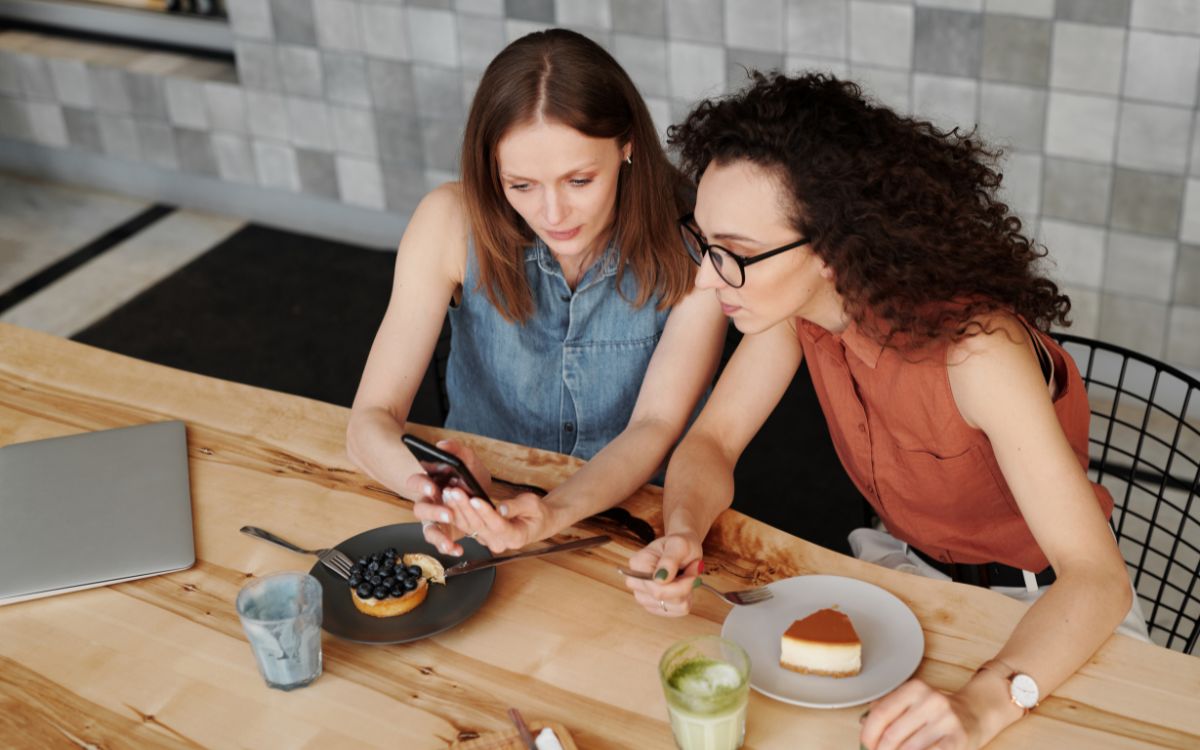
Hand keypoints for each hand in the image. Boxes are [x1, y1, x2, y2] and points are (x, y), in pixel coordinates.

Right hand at [405, 438, 495, 556]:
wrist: (480, 497)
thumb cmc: (469, 479)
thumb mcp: (468, 462)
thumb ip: (457, 450)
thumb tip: (443, 444)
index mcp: (430, 484)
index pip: (416, 482)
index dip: (421, 485)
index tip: (431, 487)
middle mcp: (429, 503)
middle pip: (420, 509)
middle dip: (433, 512)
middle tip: (448, 514)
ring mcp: (435, 520)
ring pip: (428, 530)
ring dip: (438, 536)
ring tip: (449, 542)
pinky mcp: (444, 533)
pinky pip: (441, 542)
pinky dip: (448, 547)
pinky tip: (458, 549)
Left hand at [434, 487, 550, 554]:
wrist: (536, 524)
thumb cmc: (537, 514)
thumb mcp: (533, 505)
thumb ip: (517, 507)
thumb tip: (502, 508)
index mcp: (515, 537)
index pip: (497, 525)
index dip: (485, 512)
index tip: (475, 499)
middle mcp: (499, 543)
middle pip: (478, 526)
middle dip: (465, 507)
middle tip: (455, 491)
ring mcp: (487, 540)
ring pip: (468, 526)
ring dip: (457, 509)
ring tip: (449, 492)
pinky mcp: (480, 535)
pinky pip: (465, 525)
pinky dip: (456, 511)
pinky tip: (449, 499)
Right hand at [623, 534, 703, 616]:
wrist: (681, 549)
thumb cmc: (680, 545)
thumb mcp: (679, 545)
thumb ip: (670, 560)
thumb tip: (659, 579)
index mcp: (637, 564)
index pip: (657, 589)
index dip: (681, 585)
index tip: (693, 572)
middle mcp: (634, 582)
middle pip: (663, 599)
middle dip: (684, 587)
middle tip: (690, 571)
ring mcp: (642, 596)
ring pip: (673, 607)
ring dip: (686, 593)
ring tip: (685, 576)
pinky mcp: (652, 606)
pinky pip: (676, 611)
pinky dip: (685, 599)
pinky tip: (682, 586)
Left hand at [860, 679, 982, 749]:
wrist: (975, 714)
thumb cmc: (936, 712)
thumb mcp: (912, 701)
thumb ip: (887, 708)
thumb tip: (862, 724)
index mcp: (915, 689)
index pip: (881, 713)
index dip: (869, 733)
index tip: (865, 745)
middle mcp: (931, 701)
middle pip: (892, 734)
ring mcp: (946, 720)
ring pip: (908, 749)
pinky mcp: (958, 739)